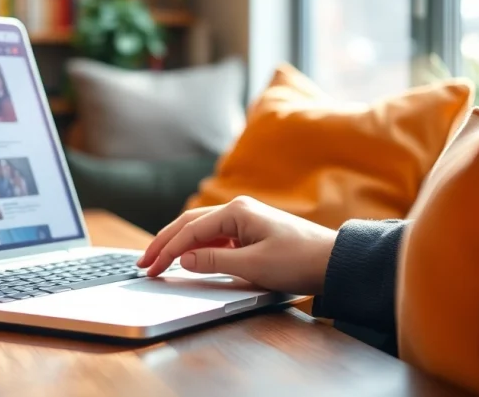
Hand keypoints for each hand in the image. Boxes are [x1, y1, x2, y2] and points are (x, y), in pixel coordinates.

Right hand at [136, 197, 337, 294]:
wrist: (334, 262)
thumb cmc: (299, 260)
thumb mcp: (253, 266)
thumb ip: (215, 262)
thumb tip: (184, 260)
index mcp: (236, 211)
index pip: (190, 230)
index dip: (167, 250)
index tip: (150, 267)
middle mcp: (238, 210)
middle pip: (190, 224)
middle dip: (165, 243)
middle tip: (144, 263)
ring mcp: (244, 220)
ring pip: (201, 230)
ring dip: (179, 246)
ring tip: (159, 262)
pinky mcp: (250, 232)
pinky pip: (215, 238)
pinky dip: (197, 248)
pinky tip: (188, 260)